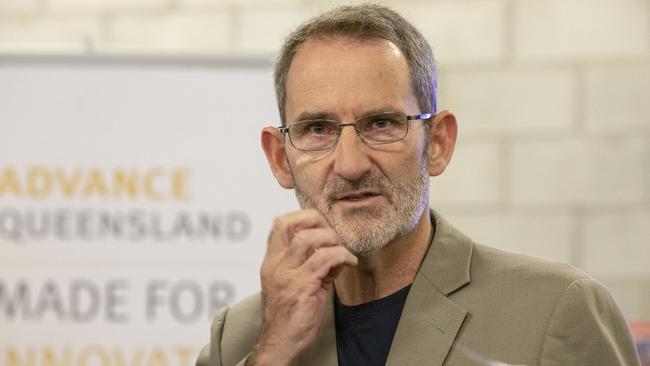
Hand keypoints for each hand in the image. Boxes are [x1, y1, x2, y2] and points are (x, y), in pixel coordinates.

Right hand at [248, 209, 357, 365]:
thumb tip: (335, 252)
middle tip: (334, 234)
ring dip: (331, 239)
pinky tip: (350, 262)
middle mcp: (275, 265)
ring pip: (308, 238)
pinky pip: (324, 259)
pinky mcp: (301, 286)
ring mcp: (286, 275)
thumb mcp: (296, 285)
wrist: (279, 344)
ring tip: (342, 249)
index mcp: (271, 262)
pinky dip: (342, 255)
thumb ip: (312, 266)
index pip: (280, 224)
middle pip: (290, 223)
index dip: (303, 216)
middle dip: (317, 220)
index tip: (322, 224)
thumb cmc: (288, 317)